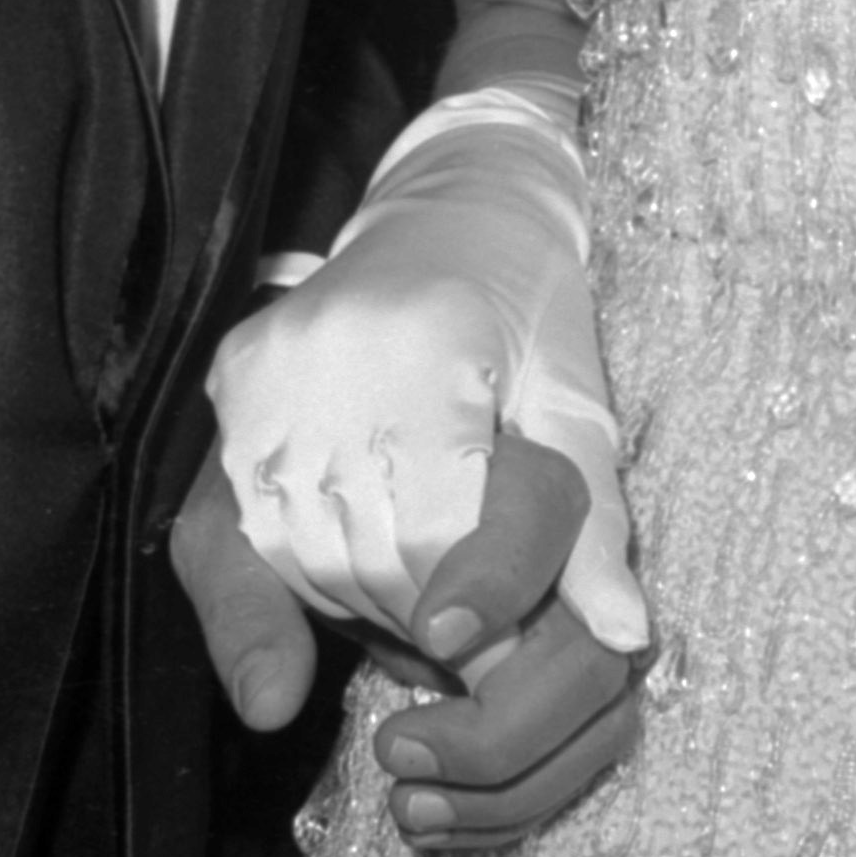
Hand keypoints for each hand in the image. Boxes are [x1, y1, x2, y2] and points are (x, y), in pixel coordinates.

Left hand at [170, 436, 647, 847]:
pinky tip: (428, 817)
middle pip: (596, 637)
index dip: (506, 572)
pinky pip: (582, 750)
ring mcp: (569, 610)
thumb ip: (246, 599)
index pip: (544, 501)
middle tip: (396, 748)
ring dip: (517, 782)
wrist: (311, 484)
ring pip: (604, 707)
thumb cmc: (279, 494)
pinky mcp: (560, 675)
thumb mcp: (235, 528)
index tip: (434, 635)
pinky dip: (513, 803)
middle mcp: (553, 534)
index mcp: (485, 457)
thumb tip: (268, 703)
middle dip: (509, 723)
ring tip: (408, 803)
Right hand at [202, 84, 646, 658]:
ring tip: (416, 588)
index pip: (432, 528)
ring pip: (294, 549)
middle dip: (415, 614)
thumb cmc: (532, 303)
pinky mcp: (232, 374)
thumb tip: (623, 637)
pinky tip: (355, 554)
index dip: (467, 605)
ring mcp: (268, 359)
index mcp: (432, 339)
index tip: (483, 652)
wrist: (454, 204)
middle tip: (467, 633)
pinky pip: (244, 518)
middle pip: (360, 549)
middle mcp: (331, 345)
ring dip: (356, 599)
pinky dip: (299, 563)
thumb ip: (593, 525)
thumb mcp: (579, 403)